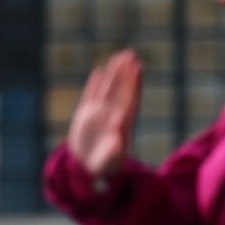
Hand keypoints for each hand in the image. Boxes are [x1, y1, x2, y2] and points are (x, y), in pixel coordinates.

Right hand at [66, 50, 141, 178]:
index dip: (134, 83)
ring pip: (107, 89)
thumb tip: (119, 130)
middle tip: (131, 53)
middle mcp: (112, 115)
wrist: (89, 171)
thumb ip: (115, 147)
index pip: (130, 98)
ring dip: (113, 73)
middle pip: (121, 89)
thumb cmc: (105, 168)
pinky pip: (91, 96)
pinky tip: (98, 71)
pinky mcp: (86, 116)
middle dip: (125, 72)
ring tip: (119, 56)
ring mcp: (99, 114)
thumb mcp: (111, 160)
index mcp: (122, 124)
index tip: (138, 67)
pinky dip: (94, 84)